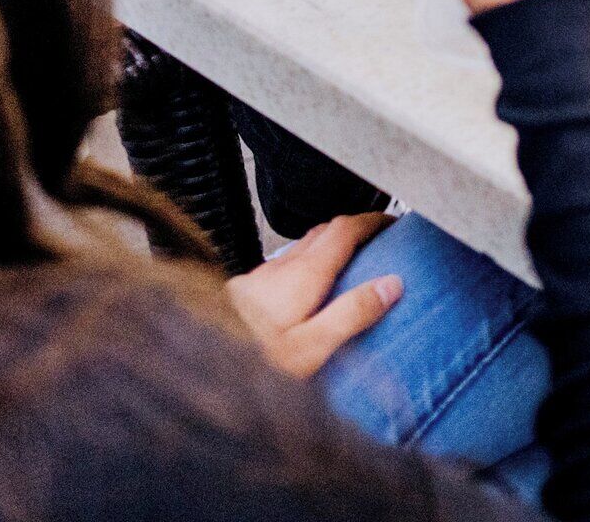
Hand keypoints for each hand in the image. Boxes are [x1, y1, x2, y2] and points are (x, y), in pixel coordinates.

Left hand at [226, 213, 400, 380]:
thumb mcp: (312, 348)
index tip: (392, 222)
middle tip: (377, 242)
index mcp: (301, 276)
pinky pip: (281, 266)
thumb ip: (351, 314)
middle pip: (322, 233)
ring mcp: (257, 278)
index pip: (343, 230)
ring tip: (347, 265)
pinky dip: (304, 264)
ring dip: (326, 246)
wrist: (196, 368)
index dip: (372, 221)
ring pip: (299, 249)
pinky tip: (305, 290)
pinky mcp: (242, 293)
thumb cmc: (252, 365)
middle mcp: (278, 269)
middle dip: (353, 230)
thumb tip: (390, 285)